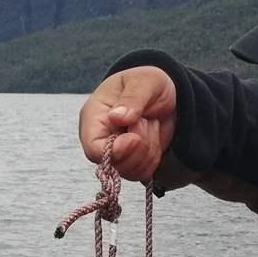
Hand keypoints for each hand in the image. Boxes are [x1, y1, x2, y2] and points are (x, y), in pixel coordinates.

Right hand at [79, 66, 177, 180]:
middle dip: (139, 146)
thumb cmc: (147, 83)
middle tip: (145, 120)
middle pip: (114, 165)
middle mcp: (100, 140)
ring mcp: (115, 154)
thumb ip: (132, 99)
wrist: (163, 94)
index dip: (116, 150)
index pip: (94, 148)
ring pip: (131, 171)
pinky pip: (143, 173)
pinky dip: (154, 157)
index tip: (135, 139)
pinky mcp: (130, 162)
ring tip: (149, 125)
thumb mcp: (144, 82)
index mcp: (94, 117)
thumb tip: (116, 118)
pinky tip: (152, 137)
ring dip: (149, 150)